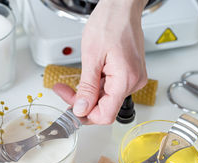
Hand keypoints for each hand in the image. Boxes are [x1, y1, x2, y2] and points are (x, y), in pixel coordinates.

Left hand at [53, 0, 147, 123]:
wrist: (122, 7)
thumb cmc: (110, 22)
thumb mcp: (91, 56)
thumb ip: (87, 87)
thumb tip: (81, 109)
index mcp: (125, 79)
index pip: (106, 114)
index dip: (86, 116)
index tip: (70, 110)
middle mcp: (133, 82)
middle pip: (104, 106)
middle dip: (82, 102)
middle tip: (63, 92)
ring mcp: (132, 78)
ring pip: (106, 98)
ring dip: (87, 94)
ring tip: (70, 83)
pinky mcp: (129, 74)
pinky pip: (110, 88)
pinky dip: (95, 86)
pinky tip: (86, 78)